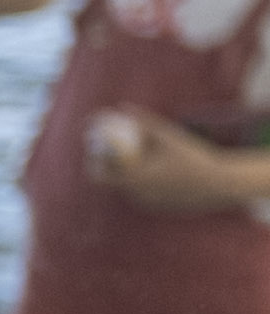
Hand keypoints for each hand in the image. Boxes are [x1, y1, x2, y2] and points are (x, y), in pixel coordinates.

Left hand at [87, 110, 264, 219]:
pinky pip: (142, 194)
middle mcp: (137, 195)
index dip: (93, 164)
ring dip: (125, 176)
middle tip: (112, 153)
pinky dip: (141, 183)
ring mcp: (147, 203)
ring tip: (134, 159)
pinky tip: (153, 170)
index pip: (98, 177)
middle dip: (108, 168)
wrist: (219, 184)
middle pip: (111, 183)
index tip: (97, 152)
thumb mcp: (169, 136)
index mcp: (136, 179)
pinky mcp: (158, 207)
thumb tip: (122, 106)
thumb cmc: (193, 157)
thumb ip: (145, 122)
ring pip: (127, 189)